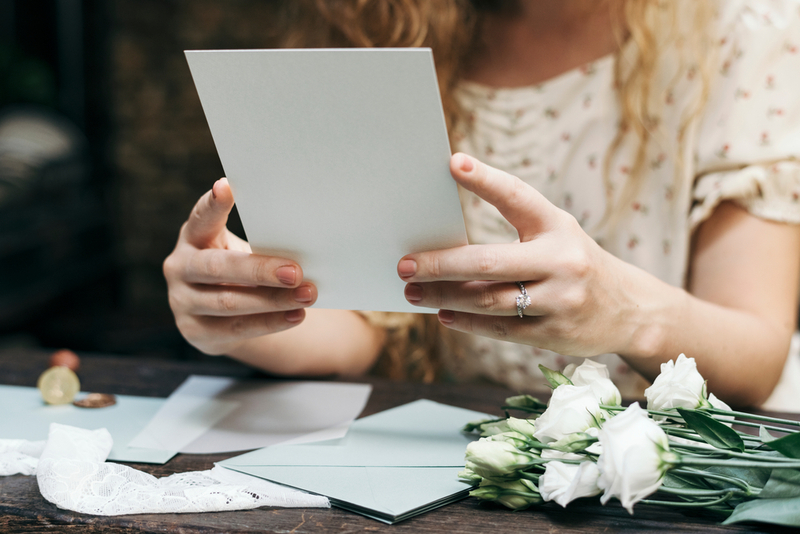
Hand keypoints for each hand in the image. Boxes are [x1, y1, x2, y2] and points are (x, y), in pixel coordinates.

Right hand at [163, 178, 316, 354]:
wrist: (221, 317)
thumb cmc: (238, 272)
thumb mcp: (241, 250)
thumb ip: (259, 243)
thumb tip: (308, 241)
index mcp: (193, 237)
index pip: (201, 217)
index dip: (213, 204)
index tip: (228, 186)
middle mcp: (179, 267)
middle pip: (217, 267)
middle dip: (260, 270)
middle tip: (296, 271)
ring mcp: (182, 301)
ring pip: (229, 302)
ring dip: (273, 300)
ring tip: (307, 294)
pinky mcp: (195, 331)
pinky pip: (236, 328)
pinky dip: (269, 322)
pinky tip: (295, 315)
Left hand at [397, 153, 642, 357]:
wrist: (629, 310)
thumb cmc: (574, 262)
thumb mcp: (556, 235)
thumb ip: (514, 233)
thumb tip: (447, 243)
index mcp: (558, 226)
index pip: (518, 196)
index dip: (486, 179)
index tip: (454, 163)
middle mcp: (561, 261)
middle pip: (487, 262)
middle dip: (440, 264)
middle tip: (404, 265)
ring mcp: (559, 300)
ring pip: (487, 301)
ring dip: (443, 297)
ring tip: (414, 293)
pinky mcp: (554, 333)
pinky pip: (498, 329)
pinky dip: (465, 322)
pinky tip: (444, 315)